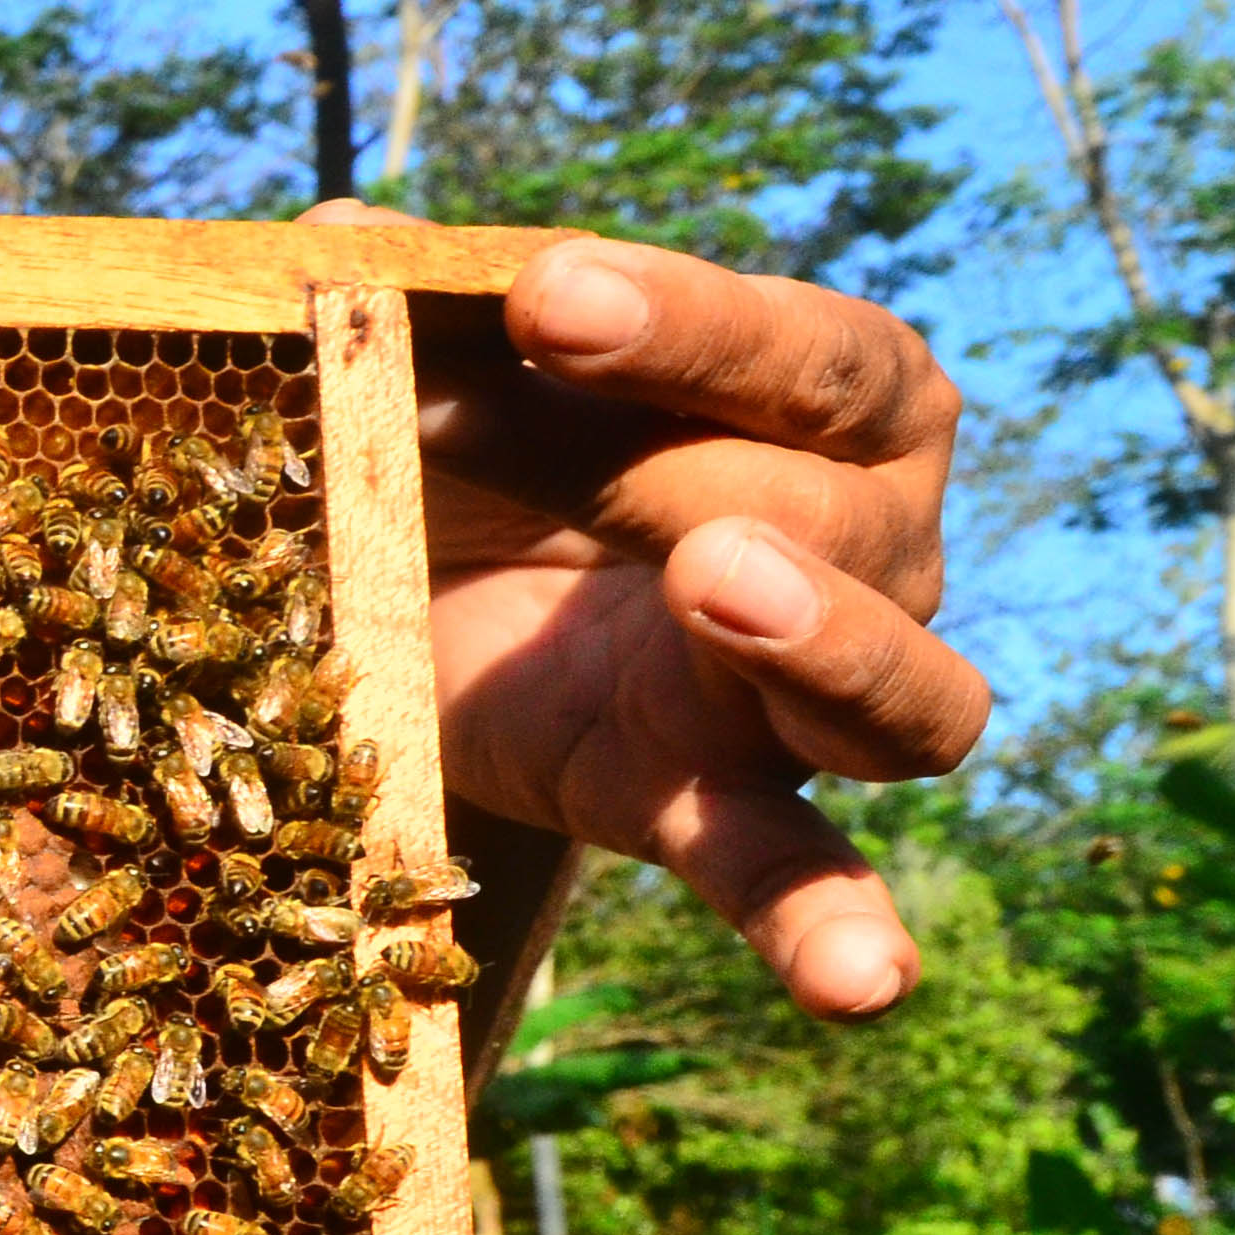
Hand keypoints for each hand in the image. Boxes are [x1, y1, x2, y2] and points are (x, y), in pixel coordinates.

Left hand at [388, 219, 990, 1020]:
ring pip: (904, 692)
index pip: (807, 352)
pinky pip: (802, 875)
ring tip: (720, 593)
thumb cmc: (489, 432)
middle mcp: (874, 539)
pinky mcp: (716, 806)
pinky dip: (834, 930)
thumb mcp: (440, 361)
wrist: (426, 587)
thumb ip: (407, 307)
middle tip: (591, 468)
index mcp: (837, 394)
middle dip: (683, 473)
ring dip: (825, 645)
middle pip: (838, 512)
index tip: (540, 292)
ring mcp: (811, 693)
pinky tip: (861, 987)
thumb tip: (329, 247)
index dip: (684, 320)